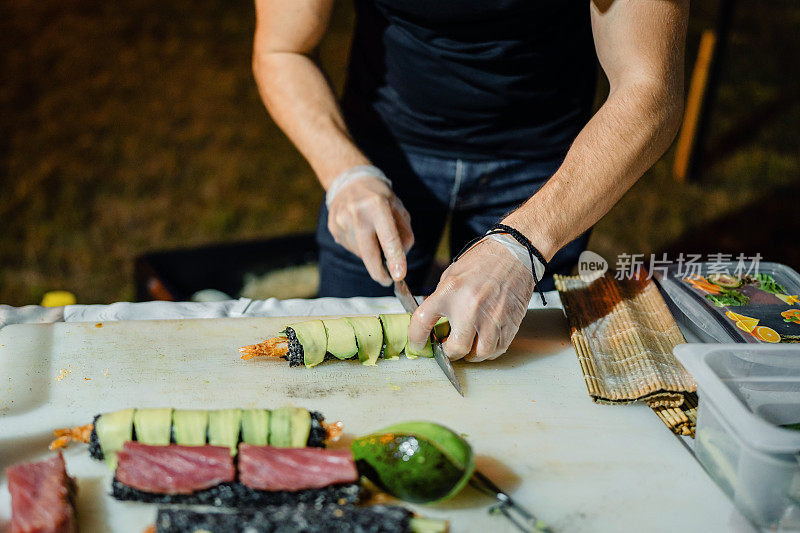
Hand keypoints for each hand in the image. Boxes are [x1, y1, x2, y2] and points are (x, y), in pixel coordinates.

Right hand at [327, 172, 413, 285]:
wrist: (350, 181)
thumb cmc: (379, 197)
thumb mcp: (399, 208)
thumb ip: (404, 233)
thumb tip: (400, 259)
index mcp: (377, 206)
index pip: (388, 238)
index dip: (395, 259)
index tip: (399, 276)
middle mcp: (357, 213)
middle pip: (368, 253)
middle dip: (378, 272)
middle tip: (386, 280)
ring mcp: (342, 221)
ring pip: (360, 253)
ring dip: (370, 254)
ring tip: (372, 236)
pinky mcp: (333, 228)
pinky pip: (350, 247)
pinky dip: (359, 247)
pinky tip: (360, 232)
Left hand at [407, 239, 533, 361]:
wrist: (514, 253)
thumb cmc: (482, 261)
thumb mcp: (451, 275)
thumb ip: (440, 299)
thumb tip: (431, 320)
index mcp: (450, 292)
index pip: (423, 322)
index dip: (416, 338)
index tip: (417, 344)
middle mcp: (470, 308)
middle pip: (455, 349)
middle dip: (449, 353)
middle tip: (447, 348)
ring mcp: (492, 317)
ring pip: (480, 354)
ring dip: (471, 354)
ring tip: (468, 346)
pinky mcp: (510, 323)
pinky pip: (499, 349)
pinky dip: (490, 350)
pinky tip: (485, 341)